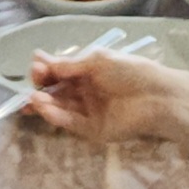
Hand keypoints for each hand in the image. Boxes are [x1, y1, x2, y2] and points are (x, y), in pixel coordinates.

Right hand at [23, 46, 184, 142]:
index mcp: (90, 72)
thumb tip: (39, 58)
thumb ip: (69, 65)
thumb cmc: (130, 72)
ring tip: (32, 99)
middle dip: (42, 87)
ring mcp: (89, 111)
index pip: (61, 72)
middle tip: (32, 84)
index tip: (35, 66)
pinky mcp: (93, 130)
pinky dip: (56, 116)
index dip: (47, 70)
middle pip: (58, 91)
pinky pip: (71, 123)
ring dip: (45, 103)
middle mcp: (87, 91)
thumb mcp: (97, 62)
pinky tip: (44, 108)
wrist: (156, 97)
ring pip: (61, 108)